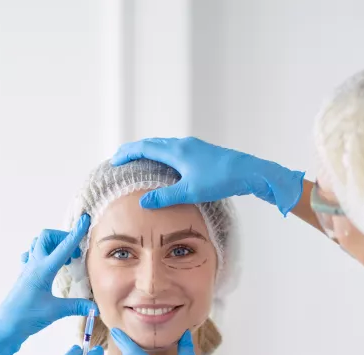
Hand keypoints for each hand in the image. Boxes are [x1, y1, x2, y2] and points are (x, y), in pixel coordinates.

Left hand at [0, 215, 93, 354]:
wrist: (5, 326)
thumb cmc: (26, 317)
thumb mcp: (55, 312)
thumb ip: (76, 306)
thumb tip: (96, 307)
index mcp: (43, 270)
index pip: (63, 247)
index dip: (76, 232)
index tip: (85, 219)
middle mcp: (34, 265)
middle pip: (46, 237)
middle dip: (63, 237)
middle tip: (75, 252)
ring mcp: (27, 269)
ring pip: (38, 244)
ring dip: (53, 244)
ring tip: (66, 260)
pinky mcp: (24, 275)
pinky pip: (32, 255)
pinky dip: (43, 254)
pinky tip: (50, 266)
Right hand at [110, 137, 304, 215]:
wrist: (248, 172)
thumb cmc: (220, 180)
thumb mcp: (189, 191)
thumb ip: (165, 196)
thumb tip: (144, 202)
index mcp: (176, 151)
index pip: (144, 147)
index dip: (127, 153)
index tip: (114, 160)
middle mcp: (183, 144)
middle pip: (152, 143)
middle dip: (135, 150)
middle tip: (121, 158)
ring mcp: (193, 146)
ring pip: (164, 145)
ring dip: (149, 151)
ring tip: (139, 161)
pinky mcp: (201, 152)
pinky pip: (175, 149)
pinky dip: (162, 154)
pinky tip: (166, 166)